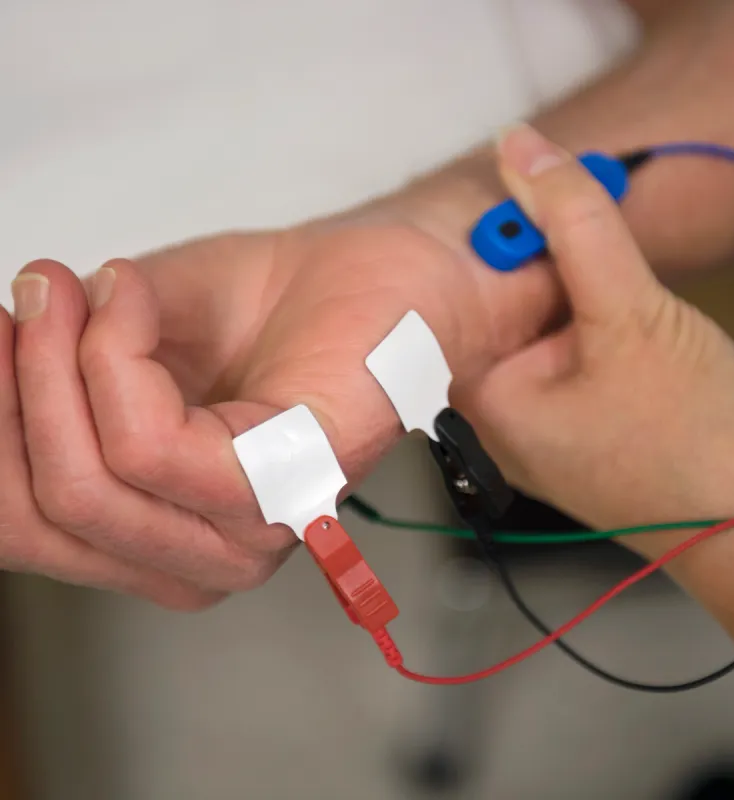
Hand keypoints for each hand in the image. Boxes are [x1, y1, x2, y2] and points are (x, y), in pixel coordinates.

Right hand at [1, 209, 558, 607]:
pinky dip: (117, 356)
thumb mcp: (134, 339)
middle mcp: (203, 551)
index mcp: (162, 531)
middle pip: (43, 515)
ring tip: (71, 289)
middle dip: (13, 395)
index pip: (23, 527)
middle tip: (28, 302)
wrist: (376, 276)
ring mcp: (248, 530)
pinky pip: (153, 445)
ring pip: (90, 482)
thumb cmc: (268, 308)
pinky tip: (130, 298)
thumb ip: (61, 368)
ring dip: (57, 365)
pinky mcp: (287, 485)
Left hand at [461, 125, 733, 559]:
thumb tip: (521, 148)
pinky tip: (635, 325)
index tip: (540, 198)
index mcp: (485, 404)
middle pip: (503, 314)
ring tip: (624, 290)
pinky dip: (594, 326)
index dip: (502, 239)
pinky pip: (569, 360)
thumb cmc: (697, 437)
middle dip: (546, 264)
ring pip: (542, 333)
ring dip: (579, 292)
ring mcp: (542, 431)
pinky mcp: (581, 432)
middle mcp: (501, 423)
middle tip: (587, 227)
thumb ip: (574, 225)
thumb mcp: (632, 311)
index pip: (464, 298)